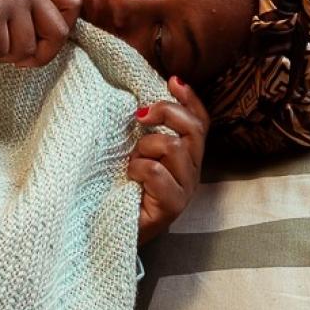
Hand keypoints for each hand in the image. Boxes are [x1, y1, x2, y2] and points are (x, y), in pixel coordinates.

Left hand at [127, 76, 208, 244]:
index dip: (190, 99)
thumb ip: (146, 130)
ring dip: (145, 148)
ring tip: (132, 161)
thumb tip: (143, 101)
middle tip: (140, 116)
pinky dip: (137, 168)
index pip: (201, 122)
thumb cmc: (122, 188)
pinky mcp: (172, 206)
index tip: (172, 80)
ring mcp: (185, 190)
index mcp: (186, 157)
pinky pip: (156, 171)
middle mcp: (192, 172)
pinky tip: (130, 178)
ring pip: (174, 147)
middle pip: (193, 129)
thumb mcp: (136, 151)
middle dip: (167, 112)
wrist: (109, 229)